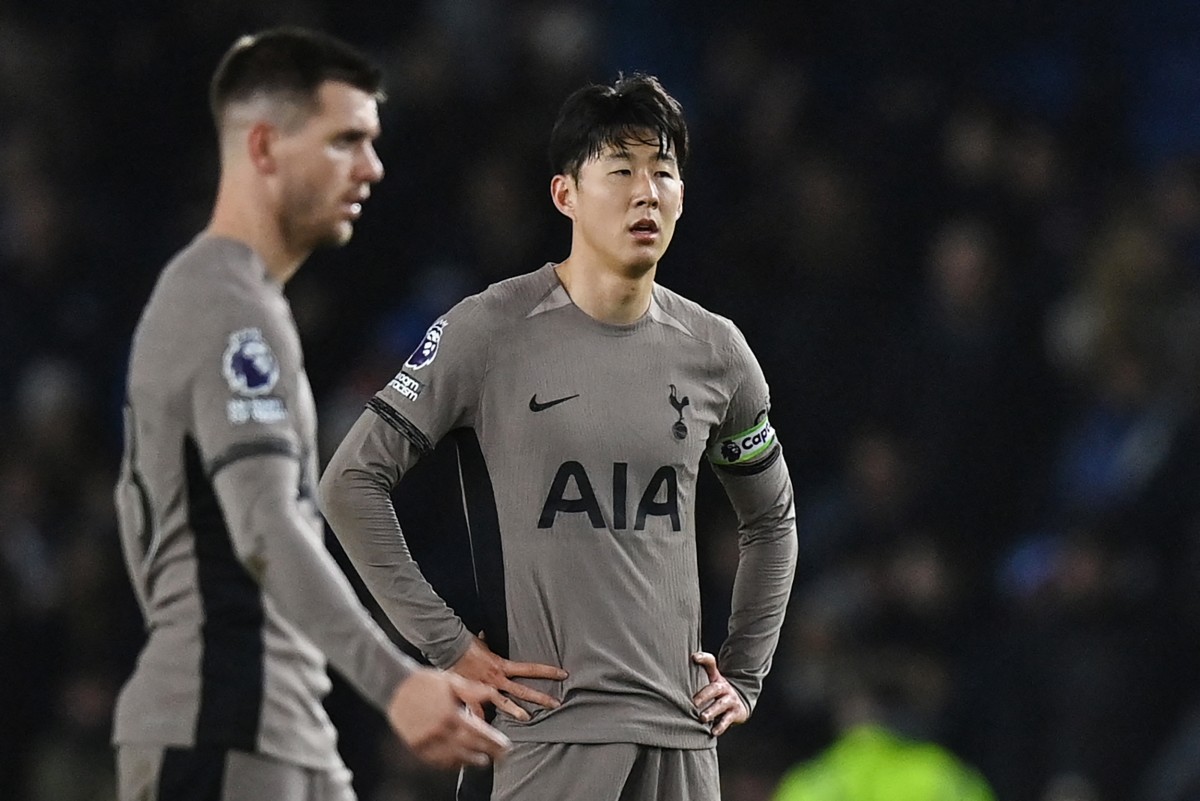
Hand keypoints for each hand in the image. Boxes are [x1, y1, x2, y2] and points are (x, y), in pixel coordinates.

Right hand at [386, 668, 514, 768]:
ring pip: (454, 758)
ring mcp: (427, 742)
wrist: (394, 687)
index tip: (505, 747)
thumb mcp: (451, 681)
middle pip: (470, 748)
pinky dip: (451, 763)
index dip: (494, 742)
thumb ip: (472, 690)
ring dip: (471, 760)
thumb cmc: (424, 682)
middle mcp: (439, 731)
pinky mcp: (417, 747)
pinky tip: (459, 761)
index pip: (479, 734)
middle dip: (488, 753)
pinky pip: (437, 760)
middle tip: (501, 756)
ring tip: (482, 759)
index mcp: (450, 714)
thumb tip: (492, 693)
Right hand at [451, 635, 567, 713]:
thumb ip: (486, 642)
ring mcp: (486, 688)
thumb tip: (484, 635)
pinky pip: (477, 711)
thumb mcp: (482, 642)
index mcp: (503, 665)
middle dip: (540, 698)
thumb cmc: (466, 644)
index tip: (562, 674)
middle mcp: (497, 678)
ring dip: (517, 711)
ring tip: (529, 718)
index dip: (548, 671)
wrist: (450, 648)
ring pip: (505, 703)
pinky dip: (479, 720)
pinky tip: (484, 731)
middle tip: (556, 704)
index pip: (531, 668)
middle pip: (523, 689)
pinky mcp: (472, 695)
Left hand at [691, 651, 748, 735]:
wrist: (739, 703)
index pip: (711, 663)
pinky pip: (727, 720)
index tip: (694, 658)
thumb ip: (694, 678)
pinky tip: (713, 732)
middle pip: (714, 688)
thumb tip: (669, 676)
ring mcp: (730, 700)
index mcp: (716, 677)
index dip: (703, 658)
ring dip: (711, 711)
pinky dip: (720, 727)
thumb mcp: (710, 682)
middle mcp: (724, 687)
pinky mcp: (735, 713)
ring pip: (721, 705)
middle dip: (704, 695)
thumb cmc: (716, 693)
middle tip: (694, 703)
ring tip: (702, 718)